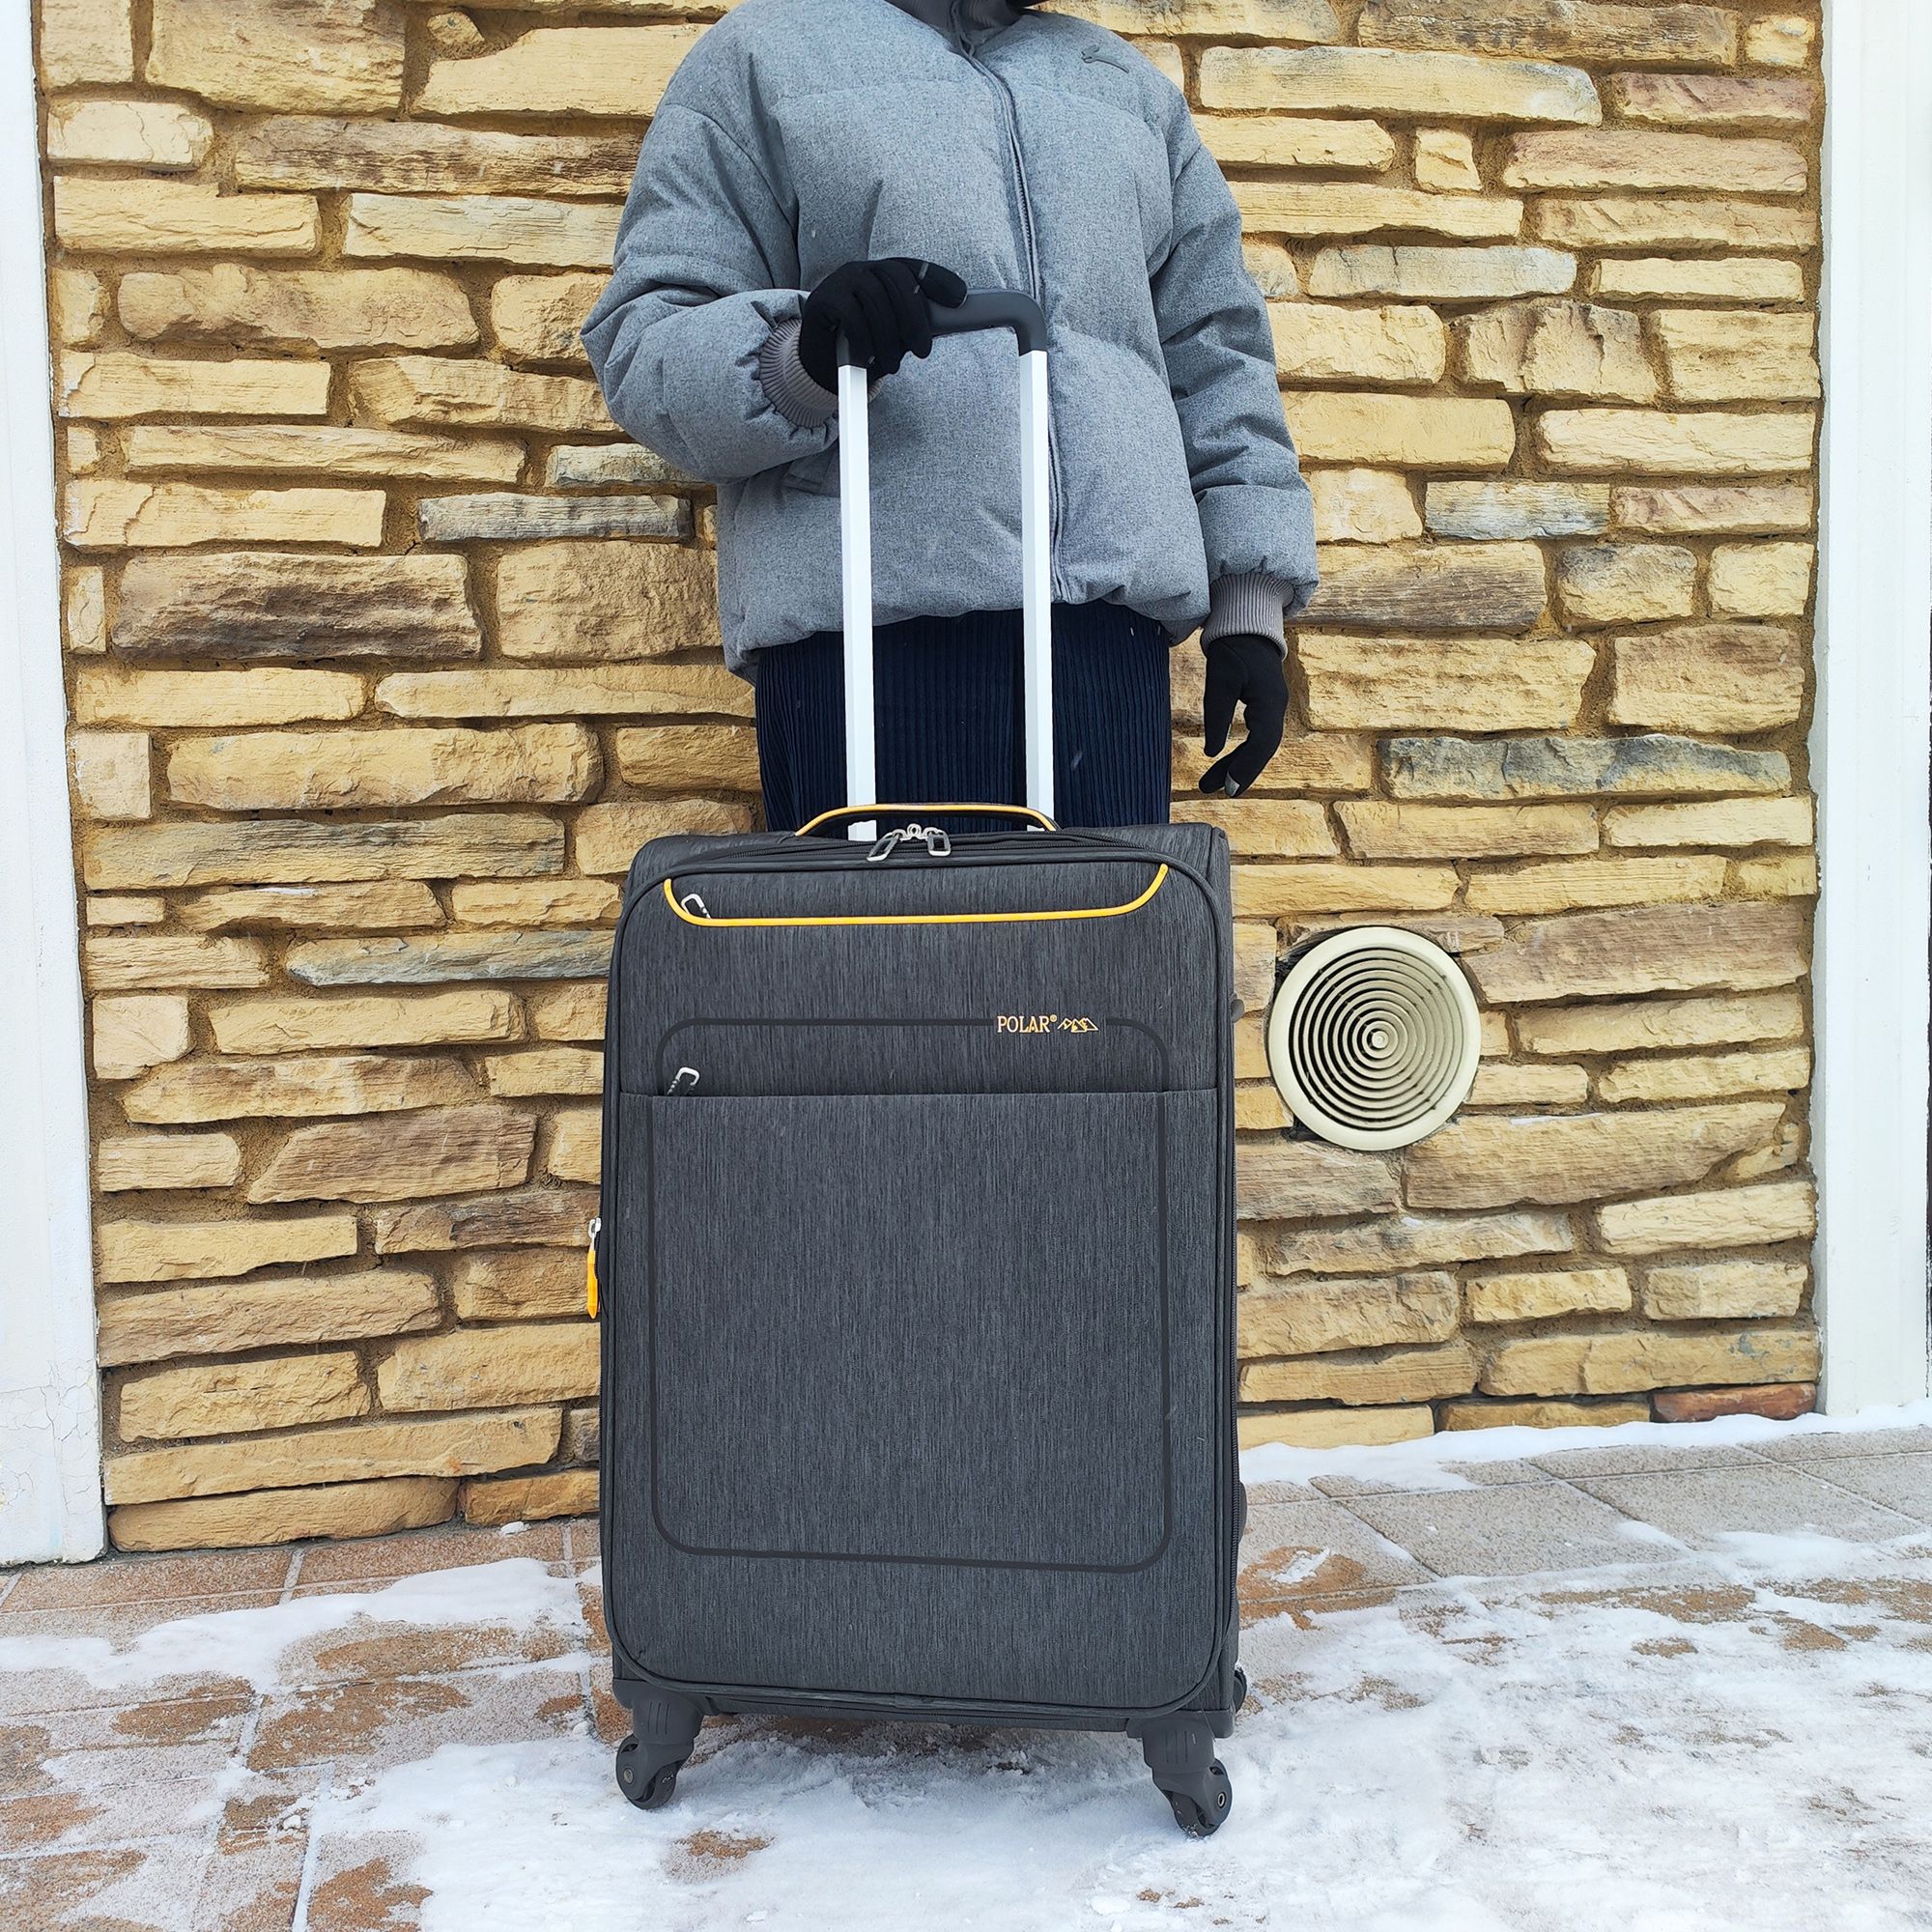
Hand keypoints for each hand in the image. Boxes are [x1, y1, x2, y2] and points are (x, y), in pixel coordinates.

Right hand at [798, 258, 968, 393]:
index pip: (914, 268)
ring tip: (892, 366)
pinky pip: (851, 314)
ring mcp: (842, 280)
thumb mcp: (893, 338)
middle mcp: (864, 269)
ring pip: (876, 298)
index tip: (958, 298)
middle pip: (897, 279)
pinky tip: (867, 357)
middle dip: (915, 317)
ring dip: (889, 337)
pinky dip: (864, 339)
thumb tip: (939, 327)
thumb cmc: (861, 347)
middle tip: (923, 351)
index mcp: (883, 274)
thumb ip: (912, 328)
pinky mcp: (823, 298)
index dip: (938, 280)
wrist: (818, 364)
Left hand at [1199, 634, 1288, 796]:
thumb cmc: (1233, 648)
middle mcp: (1276, 708)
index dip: (1246, 768)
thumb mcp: (1220, 678)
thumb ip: (1216, 713)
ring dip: (1236, 766)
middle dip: (1240, 773)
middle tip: (1217, 792)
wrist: (1246, 627)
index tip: (1228, 788)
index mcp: (1269, 701)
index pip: (1262, 743)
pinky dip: (1239, 753)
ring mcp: (1272, 709)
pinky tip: (1221, 765)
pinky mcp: (1264, 708)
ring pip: (1257, 746)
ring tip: (1208, 784)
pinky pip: (1254, 738)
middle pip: (1261, 750)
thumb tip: (1211, 751)